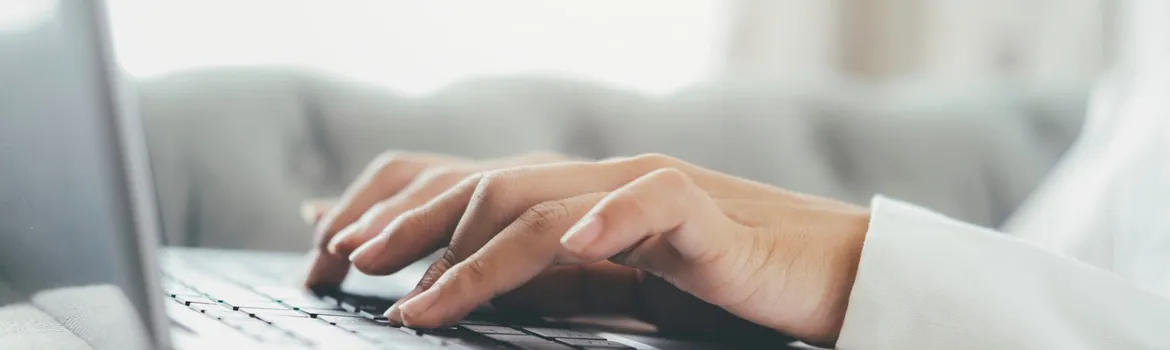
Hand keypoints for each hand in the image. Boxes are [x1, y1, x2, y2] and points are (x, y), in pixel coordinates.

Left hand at [341, 153, 868, 346]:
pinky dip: (610, 221)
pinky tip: (576, 246)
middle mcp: (598, 183)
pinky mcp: (705, 216)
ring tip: (419, 299)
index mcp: (572, 198)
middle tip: (344, 262)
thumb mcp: (607, 285)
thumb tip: (451, 288)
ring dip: (473, 252)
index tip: (329, 243)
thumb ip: (536, 277)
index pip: (465, 185)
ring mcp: (648, 193)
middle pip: (484, 186)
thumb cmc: (714, 283)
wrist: (822, 275)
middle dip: (406, 223)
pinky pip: (651, 204)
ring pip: (545, 205)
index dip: (394, 206)